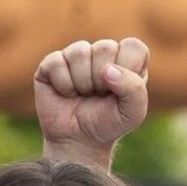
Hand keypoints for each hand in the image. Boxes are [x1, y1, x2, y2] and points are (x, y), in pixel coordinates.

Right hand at [34, 38, 149, 169]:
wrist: (79, 140)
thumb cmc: (109, 123)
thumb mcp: (133, 112)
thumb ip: (134, 89)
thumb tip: (107, 70)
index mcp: (127, 61)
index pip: (134, 46)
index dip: (127, 68)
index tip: (121, 90)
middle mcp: (102, 53)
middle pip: (105, 47)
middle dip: (103, 80)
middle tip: (100, 95)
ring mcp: (76, 56)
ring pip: (80, 52)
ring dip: (83, 82)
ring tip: (84, 95)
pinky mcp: (52, 63)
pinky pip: (57, 62)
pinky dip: (64, 85)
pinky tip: (67, 93)